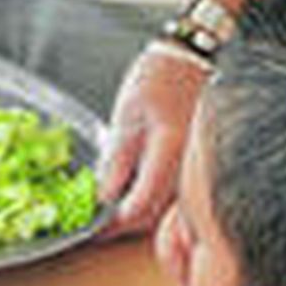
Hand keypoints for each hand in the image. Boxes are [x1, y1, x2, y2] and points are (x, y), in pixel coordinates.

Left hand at [98, 43, 209, 237]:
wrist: (193, 59)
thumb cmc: (161, 76)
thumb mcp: (127, 114)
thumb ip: (117, 160)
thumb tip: (103, 197)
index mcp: (170, 154)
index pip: (138, 208)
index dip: (111, 224)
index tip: (91, 226)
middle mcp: (189, 169)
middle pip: (152, 216)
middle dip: (121, 222)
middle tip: (96, 217)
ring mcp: (195, 170)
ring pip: (163, 209)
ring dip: (136, 212)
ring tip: (110, 203)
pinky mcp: (194, 167)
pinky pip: (171, 195)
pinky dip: (150, 198)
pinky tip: (133, 187)